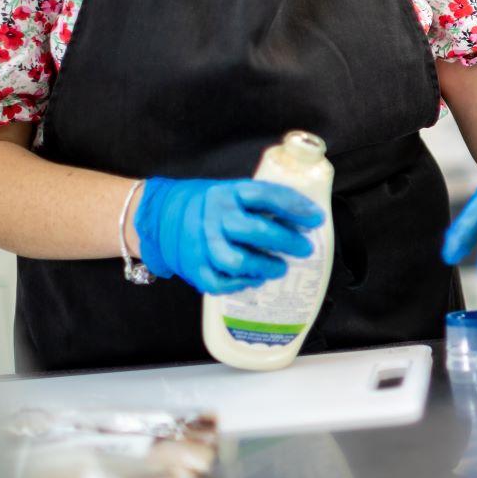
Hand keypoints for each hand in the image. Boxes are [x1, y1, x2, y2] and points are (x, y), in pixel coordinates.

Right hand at [134, 177, 324, 294]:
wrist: (159, 215)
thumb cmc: (208, 205)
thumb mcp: (231, 193)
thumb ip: (259, 204)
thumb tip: (303, 219)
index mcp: (227, 193)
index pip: (265, 195)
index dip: (294, 206)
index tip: (317, 217)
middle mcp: (215, 217)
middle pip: (255, 230)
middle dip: (286, 241)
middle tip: (304, 249)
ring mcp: (201, 243)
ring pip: (237, 261)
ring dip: (264, 267)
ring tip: (280, 268)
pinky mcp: (192, 266)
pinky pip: (219, 282)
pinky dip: (240, 284)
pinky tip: (254, 280)